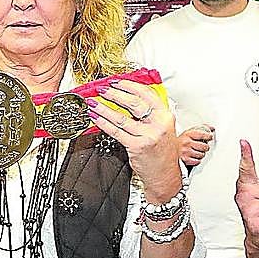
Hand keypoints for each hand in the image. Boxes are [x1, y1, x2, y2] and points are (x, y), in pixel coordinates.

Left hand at [89, 79, 180, 199]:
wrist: (165, 175)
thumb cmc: (162, 153)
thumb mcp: (163, 128)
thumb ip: (150, 114)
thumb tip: (129, 98)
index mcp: (165, 116)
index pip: (146, 94)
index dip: (129, 86)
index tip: (117, 82)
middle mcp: (158, 124)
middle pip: (133, 103)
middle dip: (114, 94)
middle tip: (102, 90)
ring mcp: (147, 136)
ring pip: (121, 117)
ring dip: (104, 108)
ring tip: (93, 103)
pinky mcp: (136, 146)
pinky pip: (116, 132)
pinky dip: (103, 123)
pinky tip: (96, 118)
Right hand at [179, 126, 214, 166]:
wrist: (169, 149)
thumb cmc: (181, 141)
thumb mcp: (189, 132)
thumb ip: (202, 128)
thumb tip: (212, 128)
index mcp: (187, 134)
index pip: (203, 134)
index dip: (208, 136)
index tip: (209, 137)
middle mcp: (186, 143)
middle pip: (204, 147)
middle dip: (205, 147)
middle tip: (203, 147)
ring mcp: (185, 152)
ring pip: (202, 155)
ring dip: (201, 154)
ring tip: (197, 152)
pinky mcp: (185, 160)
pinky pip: (197, 161)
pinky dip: (197, 160)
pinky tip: (193, 157)